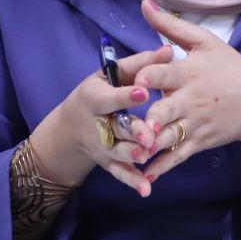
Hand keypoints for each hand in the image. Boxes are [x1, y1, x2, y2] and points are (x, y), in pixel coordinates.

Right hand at [28, 45, 172, 196]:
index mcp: (95, 97)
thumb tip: (169, 50)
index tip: (143, 92)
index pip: (110, 97)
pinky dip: (133, 181)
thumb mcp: (112, 75)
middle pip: (116, 127)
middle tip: (149, 135)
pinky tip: (147, 189)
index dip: (125, 95)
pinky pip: (121, 173)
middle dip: (132, 131)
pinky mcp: (109, 162)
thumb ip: (140, 64)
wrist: (72, 128)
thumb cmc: (100, 92)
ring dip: (132, 155)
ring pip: (119, 151)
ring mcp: (103, 146)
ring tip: (146, 156)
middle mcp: (97, 124)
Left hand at [132, 0, 240, 180]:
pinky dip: (162, 167)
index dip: (149, 76)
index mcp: (189, 72)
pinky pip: (178, 156)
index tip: (134, 81)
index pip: (166, 74)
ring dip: (150, 146)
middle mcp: (190, 99)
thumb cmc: (230, 68)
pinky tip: (144, 176)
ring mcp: (195, 123)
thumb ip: (171, 26)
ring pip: (169, 137)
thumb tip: (144, 3)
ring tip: (131, 153)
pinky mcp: (199, 141)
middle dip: (150, 118)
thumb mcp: (206, 42)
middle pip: (166, 110)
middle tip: (135, 125)